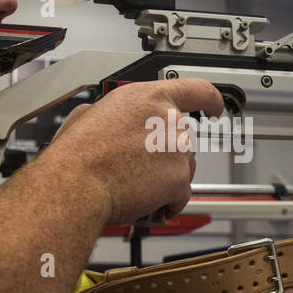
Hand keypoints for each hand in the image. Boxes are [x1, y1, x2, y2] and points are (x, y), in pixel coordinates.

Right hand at [42, 78, 224, 226]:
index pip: (196, 90)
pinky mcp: (179, 178)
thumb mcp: (88, 114)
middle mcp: (168, 118)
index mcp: (147, 97)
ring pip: (183, 168)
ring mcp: (176, 148)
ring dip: (166, 179)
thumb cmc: (77, 155)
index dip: (211, 99)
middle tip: (138, 166)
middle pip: (183, 139)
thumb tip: (107, 116)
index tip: (215, 106)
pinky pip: (181, 194)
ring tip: (135, 183)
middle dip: (165, 155)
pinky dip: (168, 201)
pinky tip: (146, 199)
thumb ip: (112, 111)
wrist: (76, 184)